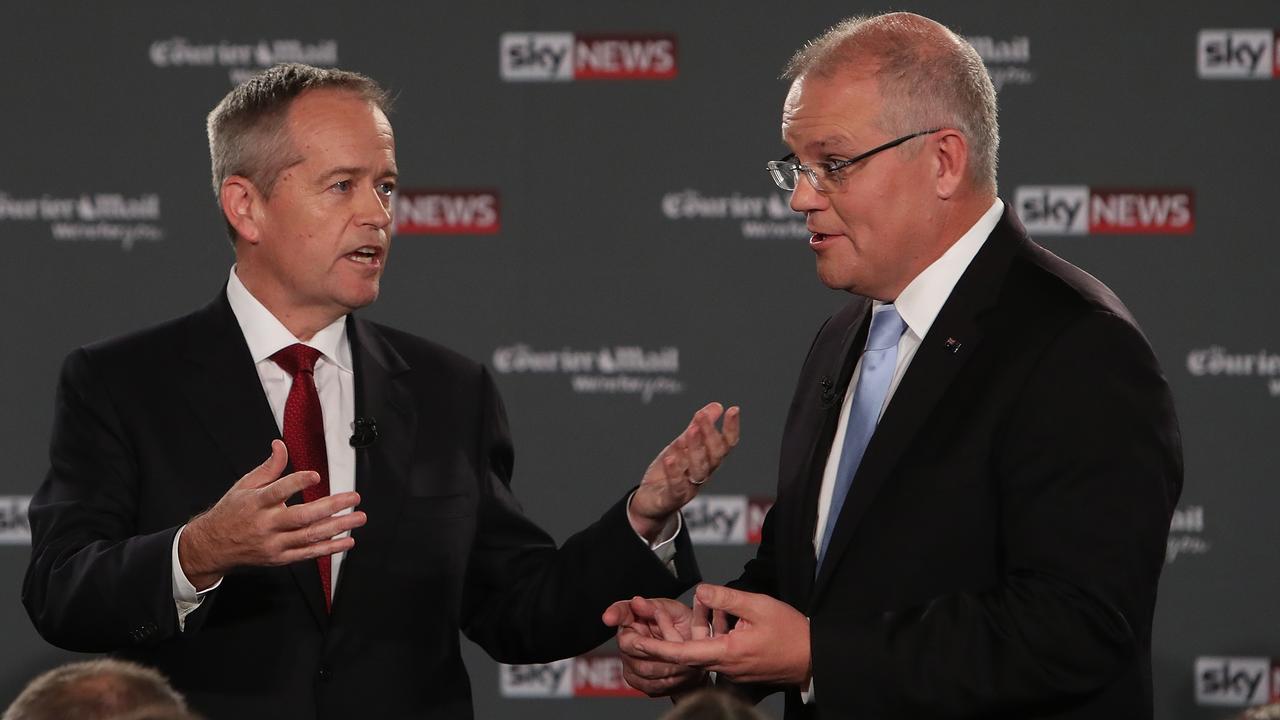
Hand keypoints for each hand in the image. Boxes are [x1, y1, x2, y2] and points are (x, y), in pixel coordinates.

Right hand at [178, 439, 366, 589]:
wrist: (212, 546)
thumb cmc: (232, 512)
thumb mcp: (244, 485)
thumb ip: (269, 467)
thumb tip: (280, 444)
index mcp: (256, 503)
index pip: (278, 491)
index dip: (297, 482)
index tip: (317, 475)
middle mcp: (266, 525)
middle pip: (301, 517)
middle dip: (331, 507)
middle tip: (353, 498)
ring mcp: (273, 544)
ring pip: (309, 536)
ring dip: (338, 527)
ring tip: (358, 518)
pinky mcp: (279, 558)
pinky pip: (308, 554)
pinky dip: (329, 548)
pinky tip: (347, 541)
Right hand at [603, 596, 712, 696]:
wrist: (697, 655)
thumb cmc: (684, 628)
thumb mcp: (676, 612)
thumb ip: (657, 607)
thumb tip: (637, 602)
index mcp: (635, 615)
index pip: (621, 612)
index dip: (614, 614)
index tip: (609, 618)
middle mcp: (627, 638)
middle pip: (629, 645)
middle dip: (656, 648)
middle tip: (679, 647)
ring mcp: (629, 661)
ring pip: (642, 668)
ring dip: (667, 665)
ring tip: (686, 660)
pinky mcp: (637, 681)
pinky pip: (650, 684)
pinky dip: (669, 680)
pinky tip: (681, 673)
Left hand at [628, 584, 810, 685]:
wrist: (814, 657)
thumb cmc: (790, 632)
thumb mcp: (758, 605)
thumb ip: (726, 597)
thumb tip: (701, 590)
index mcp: (726, 653)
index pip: (682, 654)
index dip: (655, 648)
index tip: (635, 643)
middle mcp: (725, 666)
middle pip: (688, 653)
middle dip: (666, 639)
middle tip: (642, 628)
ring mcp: (732, 670)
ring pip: (703, 649)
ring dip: (695, 631)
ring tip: (699, 607)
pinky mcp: (739, 668)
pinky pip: (716, 652)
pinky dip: (711, 634)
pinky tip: (720, 615)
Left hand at [629, 402, 740, 540]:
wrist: (649, 502)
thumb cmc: (668, 473)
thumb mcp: (681, 446)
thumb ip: (697, 427)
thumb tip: (717, 406)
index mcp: (707, 460)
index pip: (725, 445)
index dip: (731, 428)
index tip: (733, 410)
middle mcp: (702, 474)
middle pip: (714, 456)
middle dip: (710, 434)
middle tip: (702, 415)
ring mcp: (689, 488)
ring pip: (699, 470)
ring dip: (696, 449)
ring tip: (691, 430)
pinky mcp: (672, 499)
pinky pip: (676, 487)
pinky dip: (674, 473)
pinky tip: (670, 458)